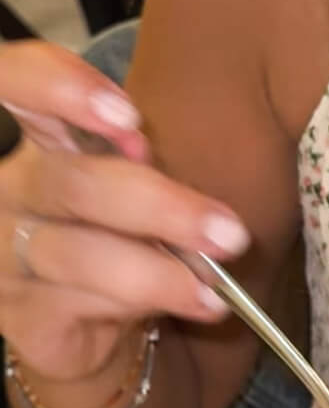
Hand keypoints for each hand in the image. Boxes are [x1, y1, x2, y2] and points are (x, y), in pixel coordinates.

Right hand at [0, 42, 250, 391]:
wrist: (100, 327)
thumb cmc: (131, 240)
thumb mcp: (146, 189)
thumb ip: (154, 167)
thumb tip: (208, 181)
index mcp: (44, 139)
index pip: (17, 81)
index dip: (56, 85)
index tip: (131, 117)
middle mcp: (12, 187)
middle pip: (72, 183)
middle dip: (159, 207)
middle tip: (228, 232)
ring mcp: (6, 251)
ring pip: (79, 253)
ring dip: (158, 272)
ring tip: (213, 285)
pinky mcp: (17, 312)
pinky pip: (75, 303)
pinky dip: (143, 304)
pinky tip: (193, 306)